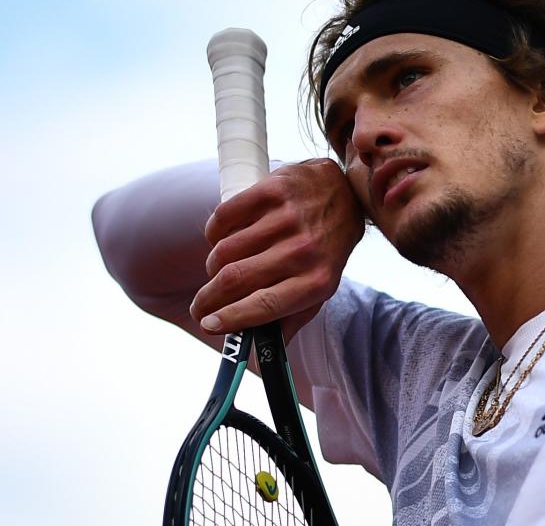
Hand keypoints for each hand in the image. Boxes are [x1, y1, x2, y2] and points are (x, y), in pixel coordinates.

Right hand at [189, 158, 363, 340]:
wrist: (344, 192)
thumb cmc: (326, 247)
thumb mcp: (320, 286)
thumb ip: (291, 318)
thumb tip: (260, 353)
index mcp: (316, 281)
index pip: (263, 306)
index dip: (229, 318)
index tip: (208, 325)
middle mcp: (303, 250)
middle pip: (235, 279)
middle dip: (207, 299)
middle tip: (200, 306)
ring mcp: (286, 218)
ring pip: (224, 250)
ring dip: (213, 265)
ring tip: (219, 268)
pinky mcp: (270, 191)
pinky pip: (222, 218)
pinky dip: (214, 233)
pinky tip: (222, 238)